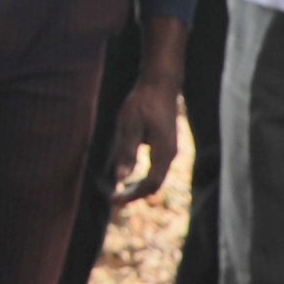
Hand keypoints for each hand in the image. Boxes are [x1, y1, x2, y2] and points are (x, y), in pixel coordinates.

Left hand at [113, 65, 185, 206]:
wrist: (160, 84)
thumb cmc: (144, 102)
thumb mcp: (130, 126)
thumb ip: (127, 152)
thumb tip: (121, 178)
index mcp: (164, 152)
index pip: (150, 184)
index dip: (132, 195)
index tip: (113, 200)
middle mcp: (171, 154)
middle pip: (155, 184)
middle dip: (135, 194)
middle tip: (114, 200)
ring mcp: (170, 149)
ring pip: (156, 177)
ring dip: (138, 186)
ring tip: (119, 192)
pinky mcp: (166, 144)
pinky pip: (156, 168)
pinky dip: (143, 176)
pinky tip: (129, 175)